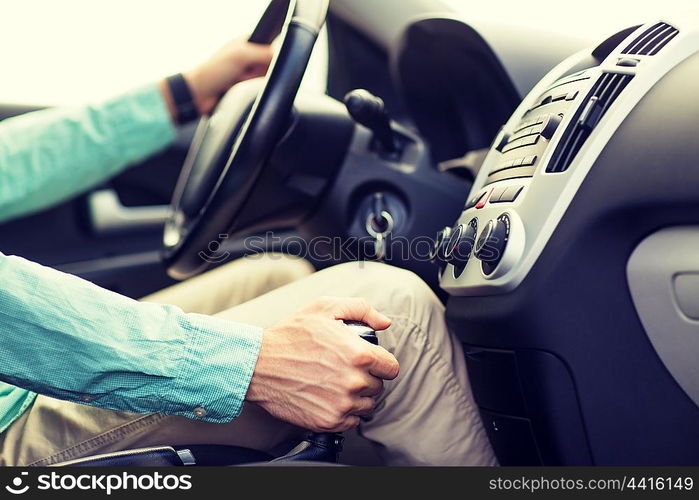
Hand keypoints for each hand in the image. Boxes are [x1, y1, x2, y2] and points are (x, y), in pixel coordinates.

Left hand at [160, 38, 273, 119]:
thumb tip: (280, 56)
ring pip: (262, 78)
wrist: (199, 94)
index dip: (268, 56)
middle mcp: (245, 56)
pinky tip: (237, 88)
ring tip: (237, 81)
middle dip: (256, 72)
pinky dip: (248, 90)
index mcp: (244, 42)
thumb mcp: (241, 56)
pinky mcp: (242, 86)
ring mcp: (243, 71)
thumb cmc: (213, 72)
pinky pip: (255, 89)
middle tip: (242, 73)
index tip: (258, 62)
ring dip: (251, 82)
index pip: (269, 46)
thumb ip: (263, 53)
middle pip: (267, 65)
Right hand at [245, 297, 399, 432]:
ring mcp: (342, 405)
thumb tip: (385, 322)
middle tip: (344, 369)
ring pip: (367, 405)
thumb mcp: (325, 308)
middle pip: (378, 386)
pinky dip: (345, 412)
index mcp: (359, 354)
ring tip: (335, 383)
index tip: (368, 361)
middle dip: (366, 377)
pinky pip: (352, 421)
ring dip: (357, 396)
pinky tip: (329, 397)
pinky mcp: (329, 422)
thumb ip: (361, 310)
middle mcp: (354, 382)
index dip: (381, 362)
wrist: (258, 365)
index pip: (391, 367)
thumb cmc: (291, 335)